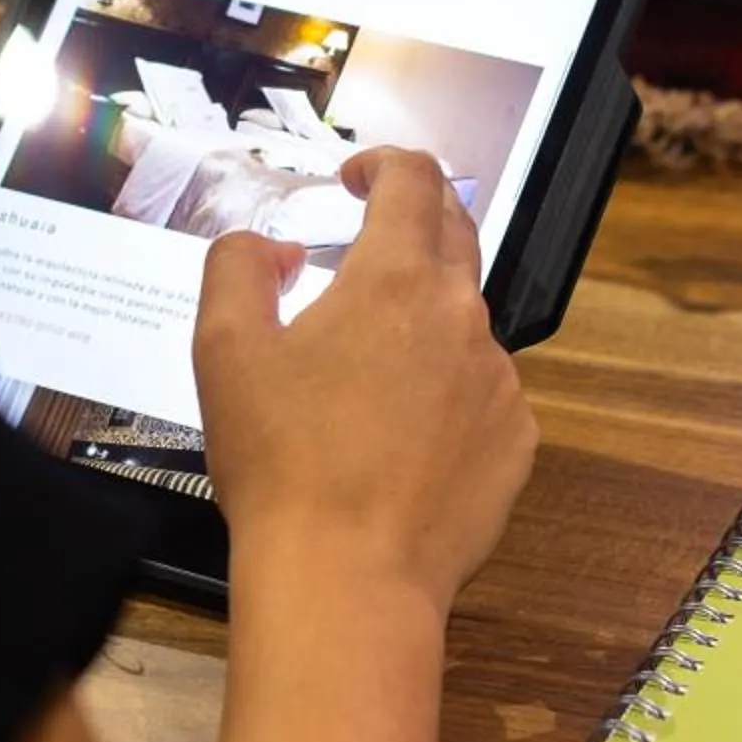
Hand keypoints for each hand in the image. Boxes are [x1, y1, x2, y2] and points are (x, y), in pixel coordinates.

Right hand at [194, 146, 536, 627]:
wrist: (348, 577)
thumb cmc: (282, 464)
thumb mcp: (224, 349)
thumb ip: (238, 268)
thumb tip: (271, 249)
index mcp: (395, 278)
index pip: (415, 179)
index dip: (383, 164)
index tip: (356, 180)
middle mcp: (462, 316)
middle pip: (455, 235)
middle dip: (413, 224)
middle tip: (369, 245)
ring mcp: (500, 381)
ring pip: (466, 323)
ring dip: (424, 322)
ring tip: (366, 376)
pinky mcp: (517, 441)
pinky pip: (485, 393)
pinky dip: (448, 392)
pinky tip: (401, 438)